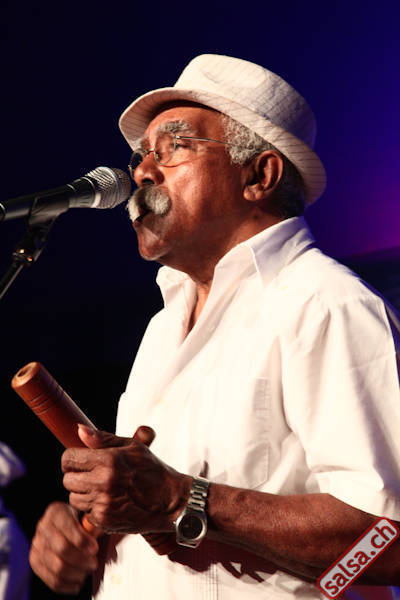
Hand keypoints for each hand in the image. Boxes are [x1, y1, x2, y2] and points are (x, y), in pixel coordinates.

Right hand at [30, 501, 97, 594]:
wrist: (63, 526)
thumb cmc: (79, 521)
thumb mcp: (87, 515)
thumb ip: (93, 523)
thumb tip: (100, 531)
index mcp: (56, 511)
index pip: (68, 528)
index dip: (82, 540)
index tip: (95, 549)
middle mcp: (43, 526)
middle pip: (62, 549)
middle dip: (81, 559)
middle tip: (94, 563)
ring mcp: (37, 545)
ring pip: (56, 567)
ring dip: (76, 573)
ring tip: (87, 572)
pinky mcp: (35, 561)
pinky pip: (50, 579)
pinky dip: (66, 585)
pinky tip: (78, 583)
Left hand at [62, 425, 191, 534]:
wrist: (171, 500)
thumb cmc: (152, 470)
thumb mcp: (132, 447)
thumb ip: (102, 438)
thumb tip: (79, 429)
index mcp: (108, 460)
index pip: (68, 459)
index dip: (72, 458)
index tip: (82, 460)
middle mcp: (103, 482)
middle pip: (67, 480)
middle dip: (77, 475)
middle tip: (93, 474)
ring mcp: (103, 504)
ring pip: (74, 498)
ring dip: (84, 493)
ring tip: (103, 488)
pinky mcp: (105, 521)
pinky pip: (86, 513)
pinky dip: (94, 508)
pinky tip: (110, 501)